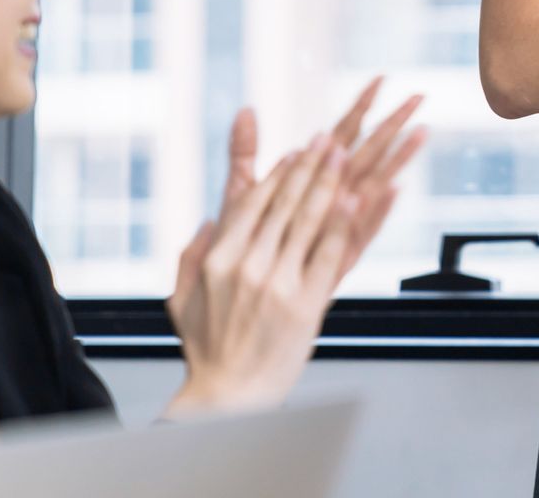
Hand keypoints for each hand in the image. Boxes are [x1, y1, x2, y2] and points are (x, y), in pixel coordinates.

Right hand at [165, 136, 361, 413]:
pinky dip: (342, 223)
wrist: (230, 397)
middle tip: (326, 140)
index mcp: (218, 260)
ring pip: (308, 220)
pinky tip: (355, 200)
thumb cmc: (208, 351)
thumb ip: (190, 256)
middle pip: (284, 204)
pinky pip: (328, 253)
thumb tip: (207, 221)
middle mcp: (247, 266)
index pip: (253, 204)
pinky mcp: (305, 303)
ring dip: (328, 183)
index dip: (278, 175)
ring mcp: (277, 283)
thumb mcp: (182, 300)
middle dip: (308, 167)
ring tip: (343, 157)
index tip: (294, 153)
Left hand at [216, 78, 427, 278]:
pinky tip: (395, 189)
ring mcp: (337, 228)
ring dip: (399, 159)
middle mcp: (333, 201)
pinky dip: (378, 211)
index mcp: (315, 181)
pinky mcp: (337, 259)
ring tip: (422, 131)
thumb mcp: (240, 196)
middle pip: (367, 152)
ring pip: (374, 185)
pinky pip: (362, 230)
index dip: (360, 105)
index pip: (343, 133)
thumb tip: (245, 109)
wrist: (243, 312)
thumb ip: (245, 153)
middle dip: (392, 123)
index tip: (381, 77)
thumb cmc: (242, 254)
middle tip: (419, 95)